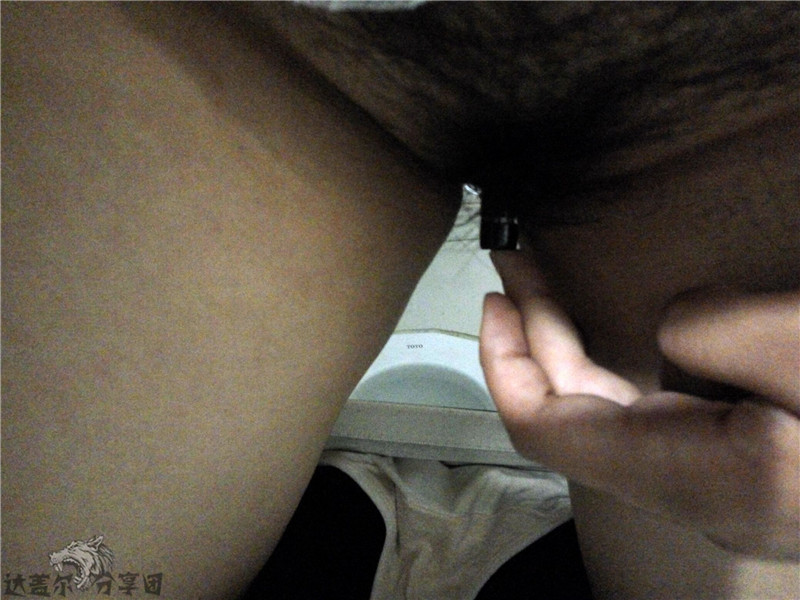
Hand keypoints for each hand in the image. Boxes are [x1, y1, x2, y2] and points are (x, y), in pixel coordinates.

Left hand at [479, 250, 799, 559]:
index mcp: (687, 475)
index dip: (503, 363)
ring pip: (604, 415)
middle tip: (517, 267)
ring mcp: (706, 482)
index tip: (495, 298)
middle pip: (567, 413)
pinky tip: (615, 330)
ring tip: (547, 287)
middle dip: (534, 333)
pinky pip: (645, 416)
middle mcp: (682, 491)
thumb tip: (665, 324)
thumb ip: (720, 333)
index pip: (544, 430)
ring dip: (567, 347)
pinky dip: (611, 366)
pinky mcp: (730, 468)